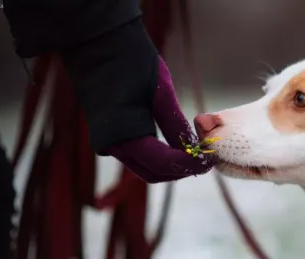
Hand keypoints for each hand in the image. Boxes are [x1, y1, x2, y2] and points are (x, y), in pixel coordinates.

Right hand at [61, 18, 215, 182]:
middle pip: (154, 173)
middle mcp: (111, 146)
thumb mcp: (160, 92)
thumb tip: (195, 149)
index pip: (163, 165)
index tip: (211, 160)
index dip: (190, 165)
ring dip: (171, 164)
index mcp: (123, 137)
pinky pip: (137, 154)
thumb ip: (175, 125)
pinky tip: (177, 144)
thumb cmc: (128, 59)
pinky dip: (158, 155)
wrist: (93, 38)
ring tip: (196, 151)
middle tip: (206, 159)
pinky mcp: (108, 134)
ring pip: (145, 166)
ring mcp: (107, 142)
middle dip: (181, 170)